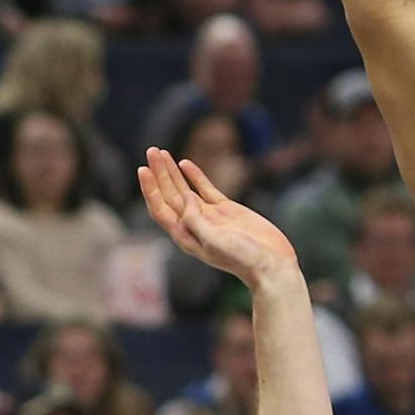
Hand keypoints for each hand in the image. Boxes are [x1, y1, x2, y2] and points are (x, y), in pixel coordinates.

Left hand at [136, 146, 297, 285]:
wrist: (271, 264)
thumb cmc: (242, 259)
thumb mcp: (215, 242)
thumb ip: (196, 221)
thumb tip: (185, 198)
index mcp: (185, 236)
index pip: (160, 208)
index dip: (150, 189)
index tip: (143, 169)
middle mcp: (193, 225)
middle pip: (168, 195)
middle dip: (159, 173)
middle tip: (151, 151)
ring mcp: (209, 216)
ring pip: (184, 189)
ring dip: (172, 172)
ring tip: (161, 152)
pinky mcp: (225, 209)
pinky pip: (205, 189)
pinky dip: (194, 176)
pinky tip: (185, 163)